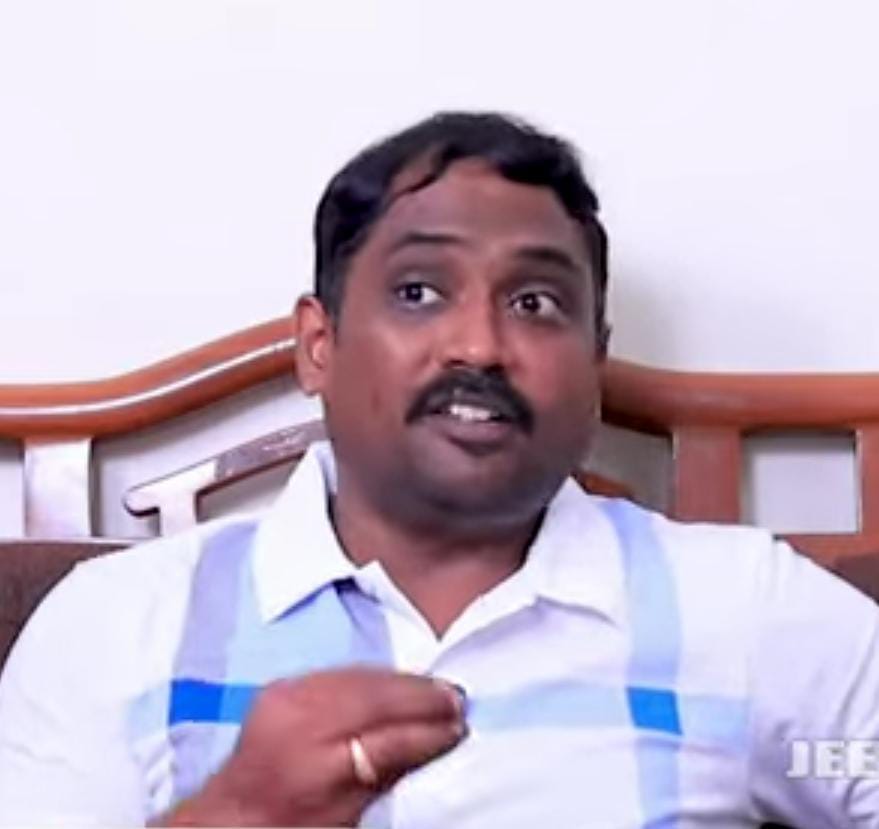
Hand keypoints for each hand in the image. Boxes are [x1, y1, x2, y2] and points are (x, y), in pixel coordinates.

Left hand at [159, 667, 465, 826]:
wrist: (233, 816)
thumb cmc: (295, 826)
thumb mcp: (347, 816)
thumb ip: (388, 774)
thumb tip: (438, 739)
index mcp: (312, 775)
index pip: (384, 743)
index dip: (426, 733)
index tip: (459, 728)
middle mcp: (295, 727)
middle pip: (372, 700)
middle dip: (420, 697)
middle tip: (457, 700)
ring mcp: (284, 699)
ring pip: (359, 677)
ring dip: (403, 681)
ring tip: (437, 690)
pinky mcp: (281, 684)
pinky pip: (340, 671)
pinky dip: (374, 676)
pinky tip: (397, 683)